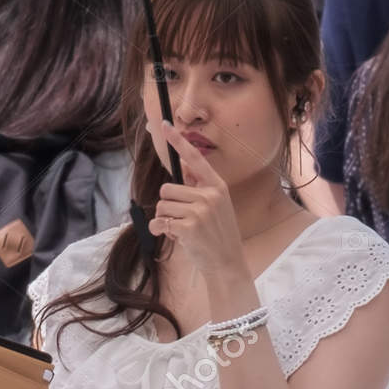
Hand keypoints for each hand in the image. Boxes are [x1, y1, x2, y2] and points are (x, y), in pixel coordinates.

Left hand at [148, 121, 244, 277]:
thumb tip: (184, 166)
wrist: (227, 263)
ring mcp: (200, 211)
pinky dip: (162, 231)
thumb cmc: (217, 235)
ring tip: (181, 229)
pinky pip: (161, 222)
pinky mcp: (189, 227)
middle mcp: (210, 195)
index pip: (195, 158)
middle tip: (181, 218)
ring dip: (165, 219)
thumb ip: (200, 187)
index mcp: (217, 186)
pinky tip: (176, 238)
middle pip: (167, 188)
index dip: (178, 142)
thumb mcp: (216, 206)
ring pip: (162, 205)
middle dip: (168, 205)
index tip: (165, 125)